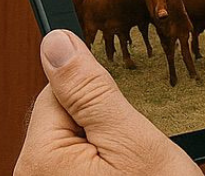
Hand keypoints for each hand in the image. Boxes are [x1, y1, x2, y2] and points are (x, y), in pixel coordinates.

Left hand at [14, 30, 204, 175]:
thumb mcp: (132, 139)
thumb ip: (90, 90)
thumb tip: (55, 42)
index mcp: (42, 158)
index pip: (61, 88)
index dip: (103, 89)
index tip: (134, 103)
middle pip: (75, 118)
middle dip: (119, 121)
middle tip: (152, 145)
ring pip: (92, 145)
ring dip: (129, 147)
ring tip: (162, 168)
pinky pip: (98, 169)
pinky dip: (129, 169)